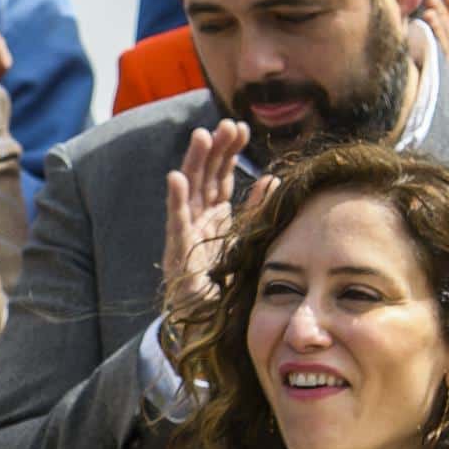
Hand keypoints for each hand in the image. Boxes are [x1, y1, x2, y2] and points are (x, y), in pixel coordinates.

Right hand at [162, 119, 250, 308]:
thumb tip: (273, 180)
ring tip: (201, 136)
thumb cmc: (228, 285)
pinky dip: (175, 200)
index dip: (229, 152)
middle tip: (228, 124)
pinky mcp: (177, 253)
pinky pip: (176, 224)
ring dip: (193, 163)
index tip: (242, 129)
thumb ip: (256, 210)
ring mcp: (184, 235)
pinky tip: (175, 178)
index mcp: (214, 217)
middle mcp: (196, 221)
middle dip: (214, 149)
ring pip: (188, 192)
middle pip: (204, 177)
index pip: (221, 177)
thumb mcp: (249, 240)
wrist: (208, 324)